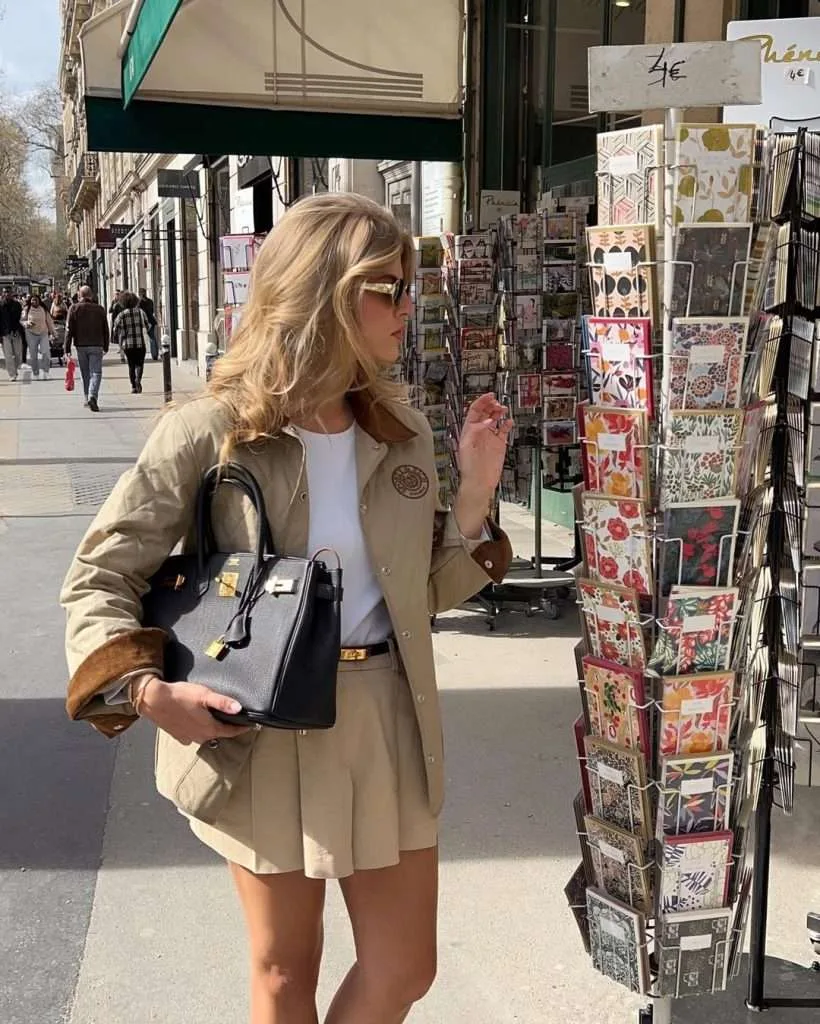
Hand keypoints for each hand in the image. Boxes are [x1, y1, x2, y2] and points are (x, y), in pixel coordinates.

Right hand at [138, 677, 252, 744]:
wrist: (153, 700)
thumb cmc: (179, 696)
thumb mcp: (204, 695)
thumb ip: (223, 702)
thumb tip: (239, 709)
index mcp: (209, 728)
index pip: (231, 731)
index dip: (242, 728)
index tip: (251, 725)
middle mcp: (200, 737)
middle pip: (219, 733)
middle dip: (227, 727)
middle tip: (234, 720)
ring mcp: (188, 738)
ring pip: (205, 735)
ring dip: (211, 728)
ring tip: (215, 718)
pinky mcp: (178, 736)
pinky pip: (193, 734)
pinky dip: (197, 729)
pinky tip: (195, 720)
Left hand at [458, 393, 512, 498]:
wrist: (479, 481)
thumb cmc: (469, 467)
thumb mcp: (467, 446)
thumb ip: (475, 431)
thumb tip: (485, 420)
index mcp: (469, 430)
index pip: (474, 411)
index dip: (481, 401)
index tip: (489, 396)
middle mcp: (479, 432)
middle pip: (485, 412)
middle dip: (491, 405)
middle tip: (497, 402)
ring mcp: (489, 437)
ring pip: (495, 419)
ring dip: (499, 412)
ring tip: (503, 409)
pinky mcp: (499, 444)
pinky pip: (504, 430)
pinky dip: (507, 424)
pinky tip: (509, 421)